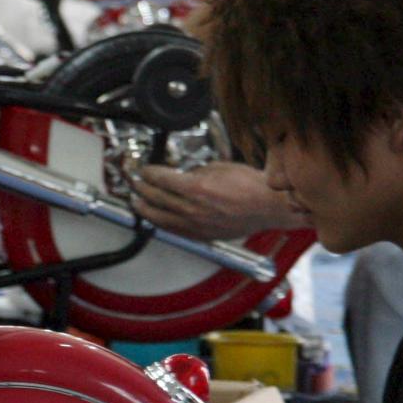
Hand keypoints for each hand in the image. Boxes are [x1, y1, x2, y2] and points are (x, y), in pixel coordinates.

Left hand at [131, 162, 307, 240]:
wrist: (268, 206)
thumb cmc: (251, 186)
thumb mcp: (219, 167)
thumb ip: (196, 171)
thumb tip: (181, 175)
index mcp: (196, 188)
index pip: (160, 179)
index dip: (147, 173)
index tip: (143, 170)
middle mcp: (192, 209)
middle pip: (155, 198)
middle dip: (141, 189)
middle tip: (134, 183)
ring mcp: (196, 224)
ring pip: (160, 218)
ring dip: (144, 209)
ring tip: (136, 203)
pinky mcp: (201, 235)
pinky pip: (174, 231)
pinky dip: (160, 224)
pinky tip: (155, 220)